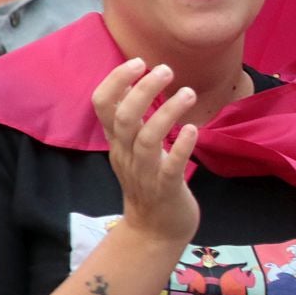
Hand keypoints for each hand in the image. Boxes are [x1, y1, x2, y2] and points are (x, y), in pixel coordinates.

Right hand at [92, 59, 199, 247]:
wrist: (155, 232)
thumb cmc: (149, 183)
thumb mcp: (132, 149)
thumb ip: (131, 120)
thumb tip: (131, 82)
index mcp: (117, 142)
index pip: (102, 105)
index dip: (115, 80)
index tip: (137, 62)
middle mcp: (126, 154)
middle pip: (124, 117)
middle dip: (142, 90)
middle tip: (165, 70)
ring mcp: (145, 173)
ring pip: (147, 139)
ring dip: (167, 112)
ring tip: (188, 93)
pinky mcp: (166, 190)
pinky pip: (171, 166)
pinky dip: (182, 146)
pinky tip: (193, 129)